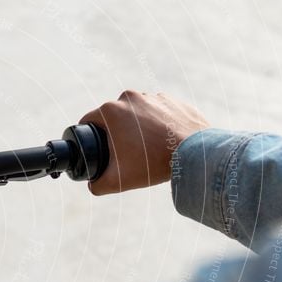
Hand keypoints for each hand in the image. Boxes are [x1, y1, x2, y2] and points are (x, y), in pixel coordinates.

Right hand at [79, 90, 209, 194]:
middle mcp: (130, 98)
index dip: (87, 137)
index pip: (87, 121)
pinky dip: (156, 125)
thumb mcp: (117, 181)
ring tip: (145, 149)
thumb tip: (92, 184)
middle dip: (114, 134)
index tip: (95, 149)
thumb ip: (96, 185)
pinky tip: (162, 142)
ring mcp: (153, 97)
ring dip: (136, 128)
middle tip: (123, 154)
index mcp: (111, 111)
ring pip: (135, 114)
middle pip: (112, 117)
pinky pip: (157, 113)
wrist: (195, 153)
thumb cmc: (153, 164)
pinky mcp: (172, 101)